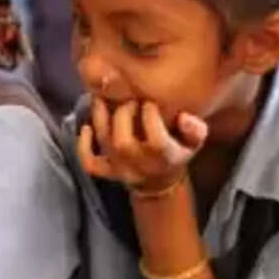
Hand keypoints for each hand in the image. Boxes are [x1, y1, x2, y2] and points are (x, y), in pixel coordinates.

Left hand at [77, 100, 207, 191]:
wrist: (158, 180)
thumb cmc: (176, 152)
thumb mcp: (193, 143)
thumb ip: (195, 130)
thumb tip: (184, 118)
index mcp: (165, 158)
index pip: (157, 141)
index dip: (151, 117)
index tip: (150, 103)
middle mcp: (139, 165)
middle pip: (123, 142)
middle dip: (123, 114)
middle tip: (128, 99)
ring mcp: (120, 169)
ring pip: (105, 145)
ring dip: (100, 118)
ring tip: (101, 98)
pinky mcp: (105, 171)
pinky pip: (89, 162)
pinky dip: (83, 146)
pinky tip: (87, 128)